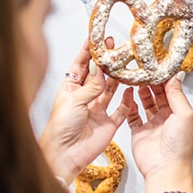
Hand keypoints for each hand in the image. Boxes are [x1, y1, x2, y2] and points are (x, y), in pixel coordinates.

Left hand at [38, 38, 133, 183]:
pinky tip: (132, 90)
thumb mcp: (74, 101)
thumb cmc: (61, 129)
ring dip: (117, 77)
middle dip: (105, 61)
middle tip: (114, 46)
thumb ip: (90, 85)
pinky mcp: (108, 123)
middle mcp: (85, 98)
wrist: (65, 155)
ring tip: (125, 62)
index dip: (88, 52)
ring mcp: (97, 111)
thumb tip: (97, 66)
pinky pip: (121, 110)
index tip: (96, 37)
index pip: (80, 66)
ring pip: (110, 89)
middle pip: (97, 75)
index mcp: (71, 90)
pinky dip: (127, 100)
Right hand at [127, 72, 192, 192]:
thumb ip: (177, 94)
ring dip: (140, 90)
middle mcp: (166, 117)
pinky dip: (130, 104)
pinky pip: (133, 115)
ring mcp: (152, 124)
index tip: (156, 64)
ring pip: (145, 102)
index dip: (163, 77)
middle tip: (142, 67)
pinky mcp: (139, 132)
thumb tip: (176, 75)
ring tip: (134, 77)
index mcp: (179, 112)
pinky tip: (127, 94)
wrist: (165, 169)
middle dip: (150, 81)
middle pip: (157, 94)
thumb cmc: (179, 146)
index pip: (171, 89)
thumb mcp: (183, 114)